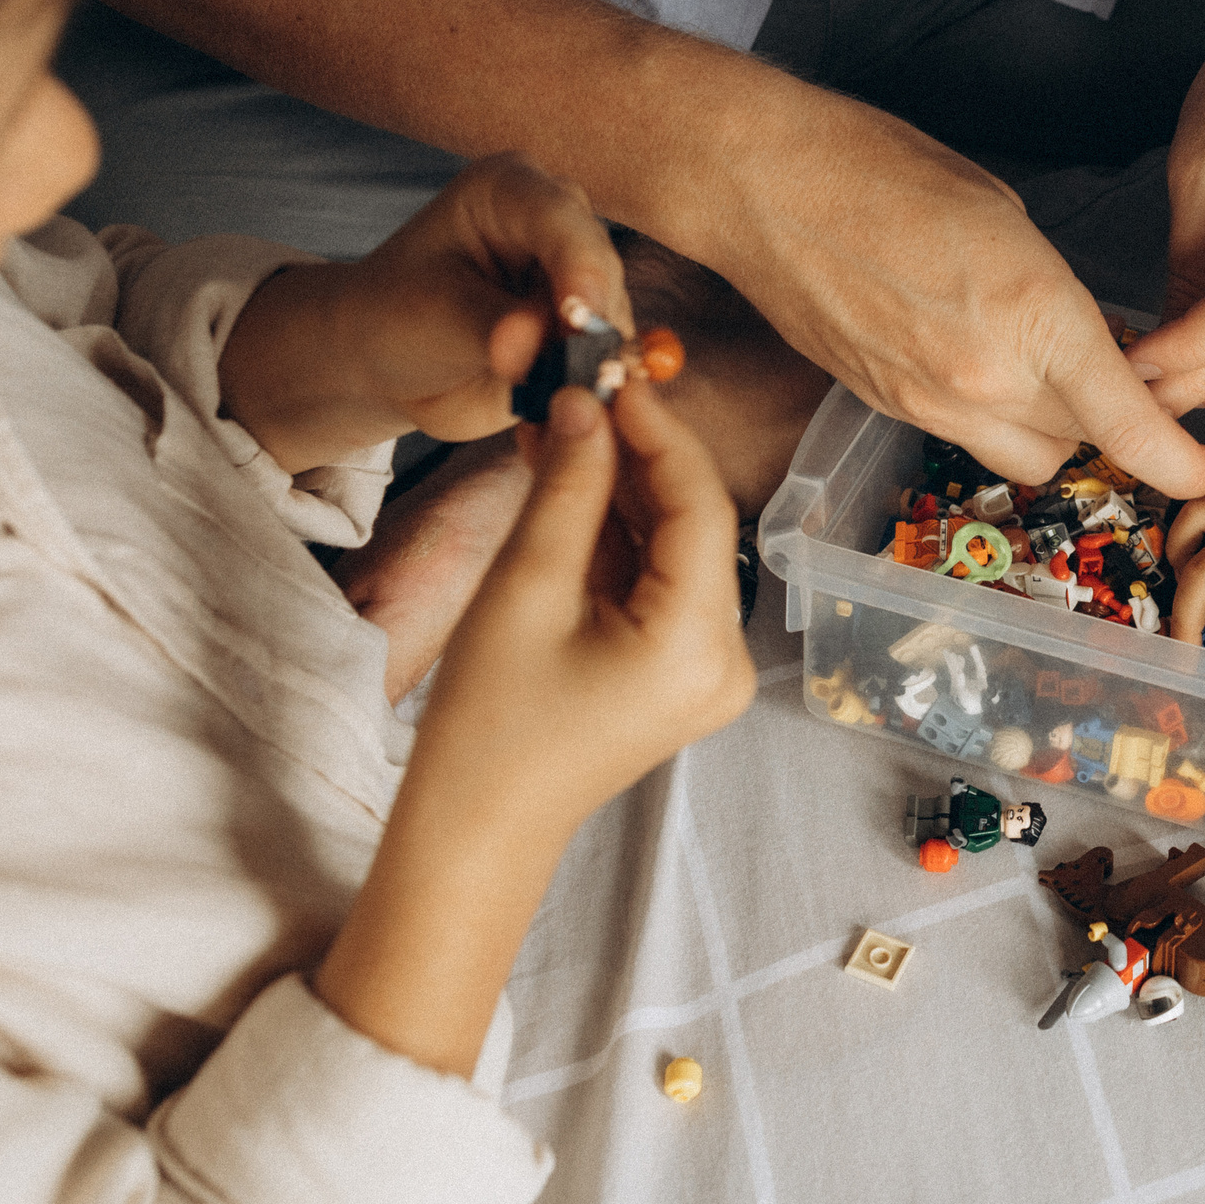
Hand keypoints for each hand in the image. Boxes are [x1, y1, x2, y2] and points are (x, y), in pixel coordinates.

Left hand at [220, 154, 633, 472]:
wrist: (390, 361)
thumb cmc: (397, 318)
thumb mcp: (433, 317)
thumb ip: (492, 328)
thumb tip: (538, 346)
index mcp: (512, 190)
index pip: (562, 220)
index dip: (580, 268)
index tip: (581, 319)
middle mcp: (559, 225)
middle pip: (601, 271)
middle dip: (588, 325)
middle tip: (564, 373)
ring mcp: (580, 278)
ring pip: (614, 321)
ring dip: (590, 363)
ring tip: (541, 391)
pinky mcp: (591, 329)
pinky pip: (612, 360)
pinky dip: (593, 384)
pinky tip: (556, 400)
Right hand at [405, 378, 755, 826]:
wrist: (479, 828)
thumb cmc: (490, 726)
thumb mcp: (524, 588)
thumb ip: (569, 489)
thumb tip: (586, 405)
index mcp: (700, 644)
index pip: (698, 506)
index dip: (656, 432)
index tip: (610, 375)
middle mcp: (725, 658)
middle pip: (691, 525)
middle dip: (635, 455)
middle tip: (581, 388)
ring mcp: (707, 669)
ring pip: (672, 549)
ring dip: (620, 489)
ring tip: (562, 424)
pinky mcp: (678, 671)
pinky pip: (658, 583)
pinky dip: (616, 537)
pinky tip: (570, 482)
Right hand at [692, 85, 1204, 498]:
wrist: (756, 184)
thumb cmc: (876, 167)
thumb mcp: (1004, 214)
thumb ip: (1056, 294)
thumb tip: (1088, 337)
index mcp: (1032, 317)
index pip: (1129, 424)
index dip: (1184, 464)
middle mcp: (983, 380)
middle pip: (1083, 444)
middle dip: (1108, 419)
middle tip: (1113, 369)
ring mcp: (928, 404)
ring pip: (1024, 453)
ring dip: (1049, 423)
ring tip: (1035, 360)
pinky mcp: (886, 408)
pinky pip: (964, 436)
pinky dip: (988, 412)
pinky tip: (973, 353)